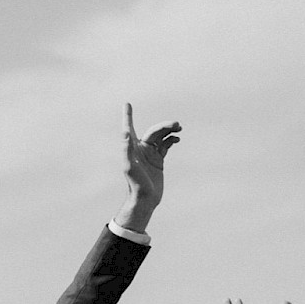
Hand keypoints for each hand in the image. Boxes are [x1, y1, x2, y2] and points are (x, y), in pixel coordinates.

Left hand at [115, 101, 181, 231]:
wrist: (145, 199)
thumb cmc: (135, 184)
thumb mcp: (129, 167)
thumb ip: (127, 149)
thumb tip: (125, 132)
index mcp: (132, 148)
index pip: (129, 128)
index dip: (128, 116)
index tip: (127, 104)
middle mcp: (141, 149)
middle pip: (153, 131)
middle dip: (164, 126)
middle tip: (176, 124)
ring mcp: (150, 154)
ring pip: (161, 136)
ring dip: (169, 130)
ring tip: (179, 127)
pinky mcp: (158, 160)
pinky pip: (166, 145)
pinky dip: (171, 140)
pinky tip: (177, 139)